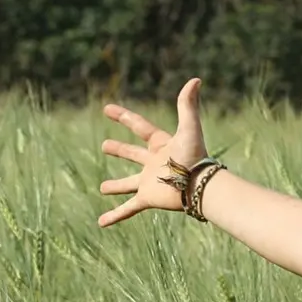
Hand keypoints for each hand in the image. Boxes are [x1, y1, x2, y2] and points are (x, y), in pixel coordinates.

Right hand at [97, 78, 208, 226]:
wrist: (200, 185)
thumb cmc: (195, 156)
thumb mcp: (189, 128)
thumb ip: (188, 104)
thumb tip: (196, 79)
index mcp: (161, 145)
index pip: (139, 127)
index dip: (123, 117)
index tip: (107, 109)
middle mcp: (154, 163)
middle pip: (133, 154)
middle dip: (119, 150)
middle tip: (104, 146)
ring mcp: (149, 182)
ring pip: (128, 184)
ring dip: (116, 187)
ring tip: (103, 189)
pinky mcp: (148, 198)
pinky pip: (128, 209)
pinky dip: (114, 216)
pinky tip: (101, 223)